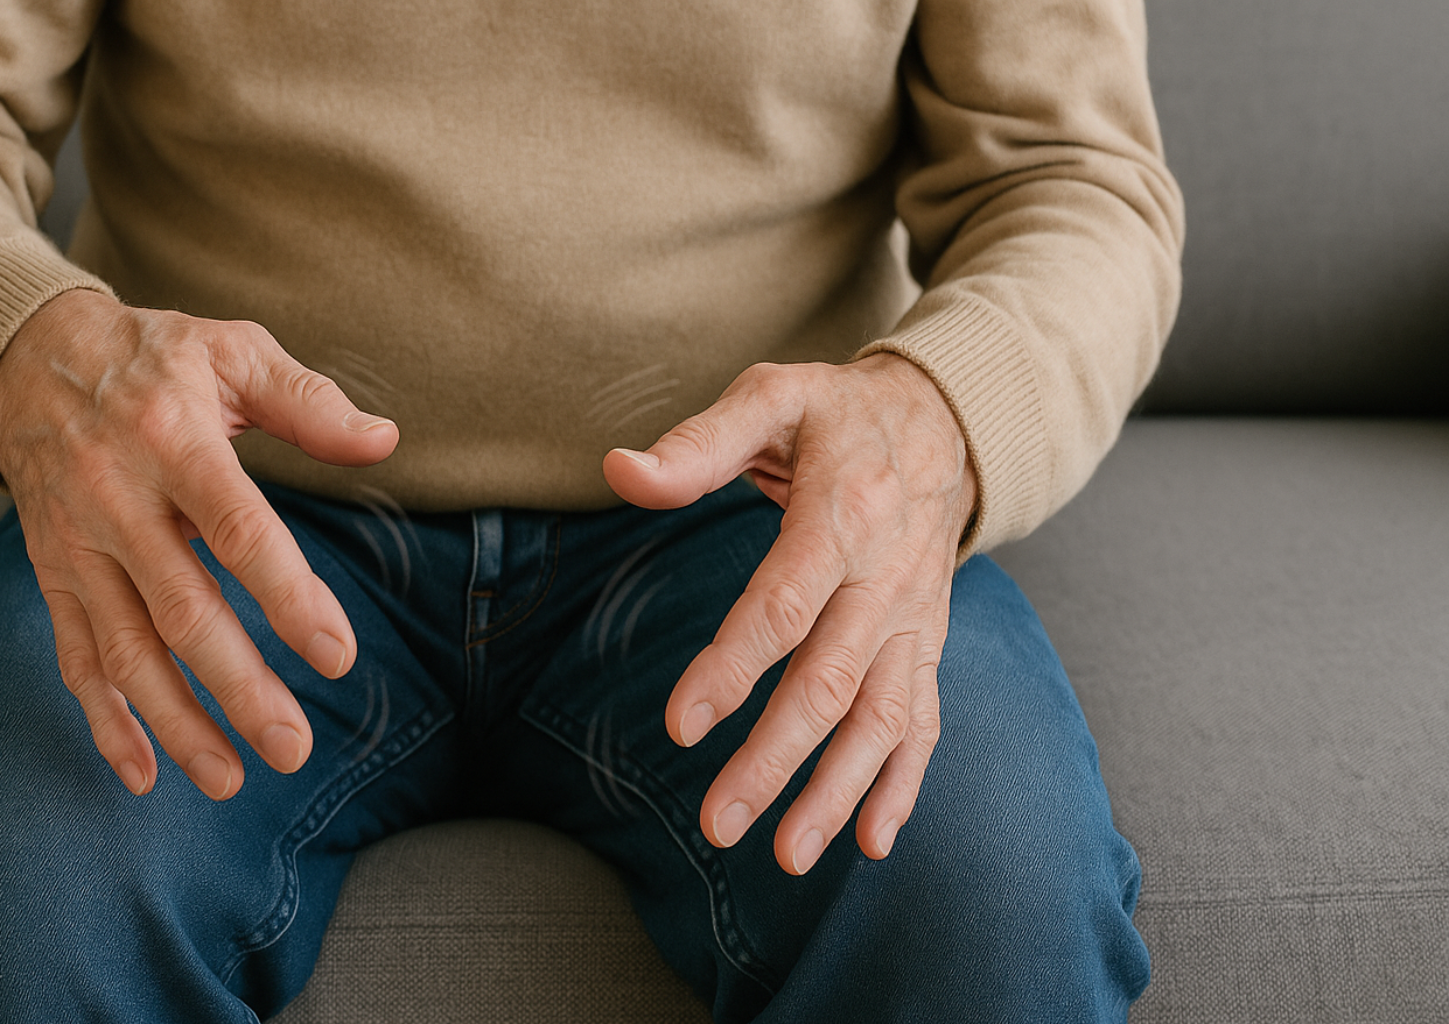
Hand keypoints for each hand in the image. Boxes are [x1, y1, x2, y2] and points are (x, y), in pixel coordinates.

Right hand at [0, 290, 397, 799]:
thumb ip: (310, 402)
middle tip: (294, 748)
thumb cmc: (155, 358)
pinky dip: (105, 719)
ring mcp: (76, 545)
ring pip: (124, 650)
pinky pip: (74, 656)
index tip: (336, 655)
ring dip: (175, 721)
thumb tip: (386, 441)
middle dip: (236, 686)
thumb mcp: (234, 351)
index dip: (286, 595)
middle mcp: (116, 499)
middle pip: (180, 609)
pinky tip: (143, 774)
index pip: (237, 529)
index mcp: (173, 440)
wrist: (27, 358)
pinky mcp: (52, 574)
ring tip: (230, 779)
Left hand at [604, 353, 975, 872]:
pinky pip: (922, 722)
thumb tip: (619, 471)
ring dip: (837, 792)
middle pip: (830, 680)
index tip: (681, 724)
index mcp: (844, 512)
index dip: (734, 665)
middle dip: (775, 759)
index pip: (785, 602)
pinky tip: (870, 844)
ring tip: (785, 855)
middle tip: (718, 824)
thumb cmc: (836, 414)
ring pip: (880, 718)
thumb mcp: (771, 397)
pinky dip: (901, 785)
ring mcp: (913, 618)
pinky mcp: (926, 644)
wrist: (946, 422)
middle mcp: (886, 576)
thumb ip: (698, 443)